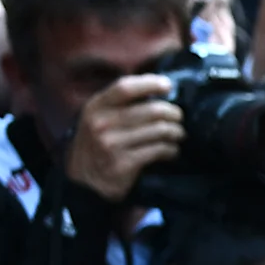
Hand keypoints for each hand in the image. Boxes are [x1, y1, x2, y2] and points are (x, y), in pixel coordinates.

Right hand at [64, 72, 182, 202]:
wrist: (86, 181)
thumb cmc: (99, 143)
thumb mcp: (99, 117)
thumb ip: (121, 102)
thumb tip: (160, 88)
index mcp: (96, 107)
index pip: (125, 87)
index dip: (150, 83)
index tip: (168, 86)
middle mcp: (101, 124)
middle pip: (151, 110)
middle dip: (173, 113)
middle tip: (179, 117)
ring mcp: (111, 145)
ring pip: (160, 131)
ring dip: (176, 132)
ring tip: (178, 134)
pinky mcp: (123, 164)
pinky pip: (159, 150)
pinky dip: (171, 150)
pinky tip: (172, 151)